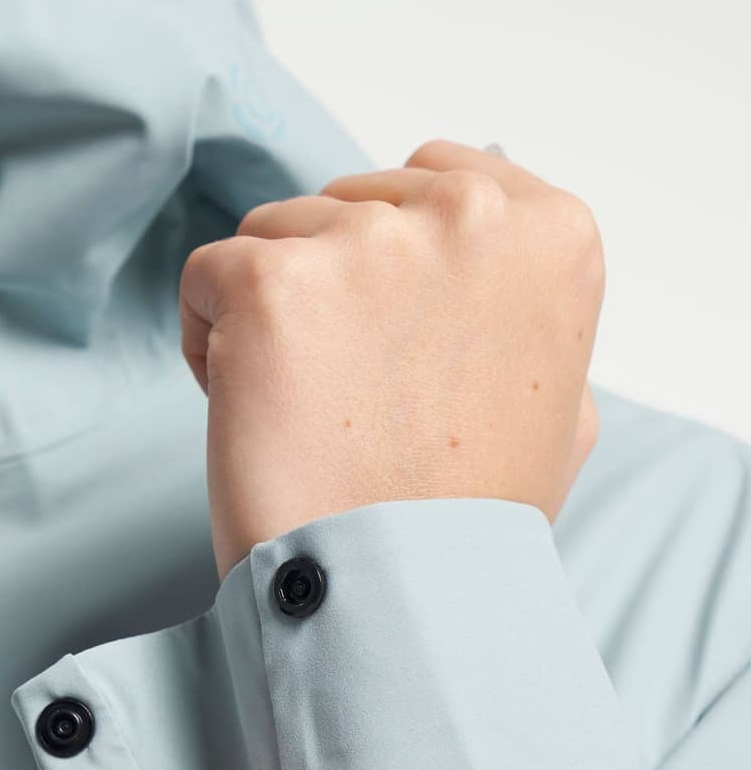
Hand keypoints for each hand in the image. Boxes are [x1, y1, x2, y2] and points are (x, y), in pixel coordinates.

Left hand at [179, 138, 605, 579]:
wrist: (404, 593)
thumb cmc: (473, 519)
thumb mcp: (563, 410)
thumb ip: (528, 315)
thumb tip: (491, 277)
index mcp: (551, 234)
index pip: (436, 177)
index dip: (395, 264)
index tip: (394, 345)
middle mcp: (469, 216)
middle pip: (349, 203)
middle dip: (331, 288)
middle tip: (348, 398)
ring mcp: (367, 245)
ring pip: (274, 235)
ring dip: (269, 316)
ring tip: (302, 412)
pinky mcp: (273, 285)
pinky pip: (205, 276)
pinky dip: (208, 343)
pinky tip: (250, 412)